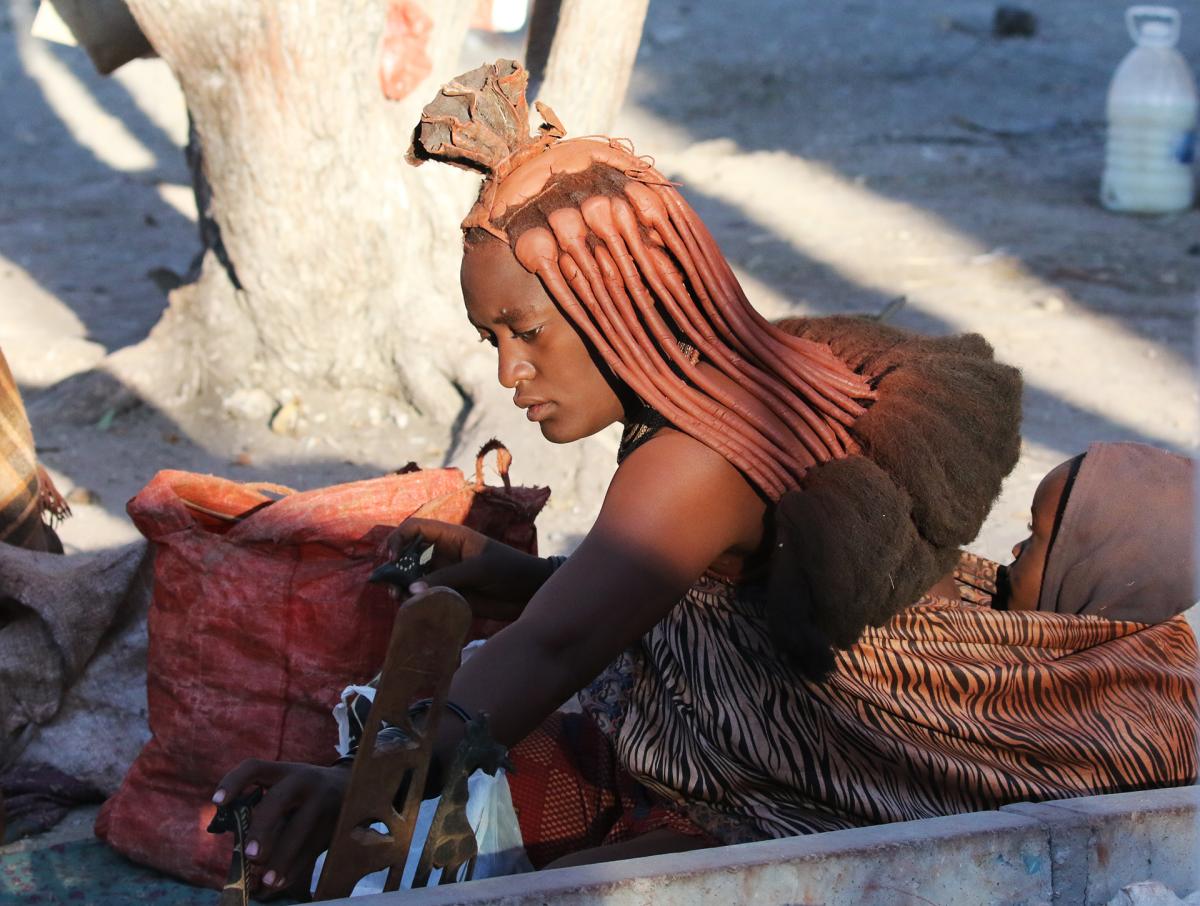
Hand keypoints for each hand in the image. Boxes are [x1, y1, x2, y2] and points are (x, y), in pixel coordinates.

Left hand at [212, 759, 348, 897]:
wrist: (348, 787)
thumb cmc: (303, 791)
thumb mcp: (286, 784)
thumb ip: (264, 805)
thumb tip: (237, 844)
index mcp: (284, 772)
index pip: (255, 768)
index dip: (234, 781)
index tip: (216, 802)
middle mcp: (303, 782)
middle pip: (278, 801)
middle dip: (262, 829)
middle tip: (250, 855)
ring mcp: (321, 803)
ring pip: (298, 832)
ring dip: (279, 860)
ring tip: (264, 881)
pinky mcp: (332, 825)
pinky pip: (310, 852)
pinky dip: (292, 871)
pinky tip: (278, 884)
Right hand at [382, 518, 553, 618]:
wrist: (530, 593)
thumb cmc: (510, 570)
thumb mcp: (478, 569)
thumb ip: (446, 578)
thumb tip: (411, 591)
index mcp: (451, 536)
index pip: (415, 528)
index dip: (398, 538)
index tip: (391, 557)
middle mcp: (443, 554)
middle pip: (407, 554)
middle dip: (394, 567)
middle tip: (389, 584)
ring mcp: (444, 575)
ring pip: (412, 577)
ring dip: (400, 586)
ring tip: (397, 599)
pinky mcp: (447, 595)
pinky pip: (423, 596)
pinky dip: (412, 601)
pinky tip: (410, 608)